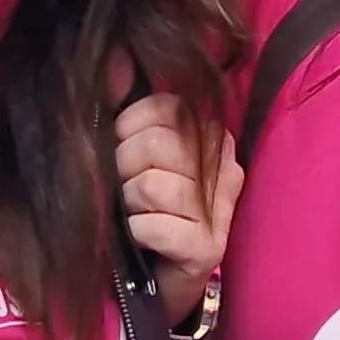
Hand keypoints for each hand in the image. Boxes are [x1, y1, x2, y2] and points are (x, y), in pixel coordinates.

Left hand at [114, 92, 240, 326]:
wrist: (154, 282)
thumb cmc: (140, 209)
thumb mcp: (130, 154)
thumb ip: (125, 110)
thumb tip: (115, 58)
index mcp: (208, 134)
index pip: (161, 107)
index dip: (126, 131)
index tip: (125, 158)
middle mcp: (224, 165)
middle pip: (156, 144)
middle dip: (124, 170)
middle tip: (126, 193)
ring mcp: (221, 209)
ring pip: (151, 185)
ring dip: (129, 205)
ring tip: (136, 217)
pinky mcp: (208, 248)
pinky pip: (152, 226)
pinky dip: (136, 234)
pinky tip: (143, 240)